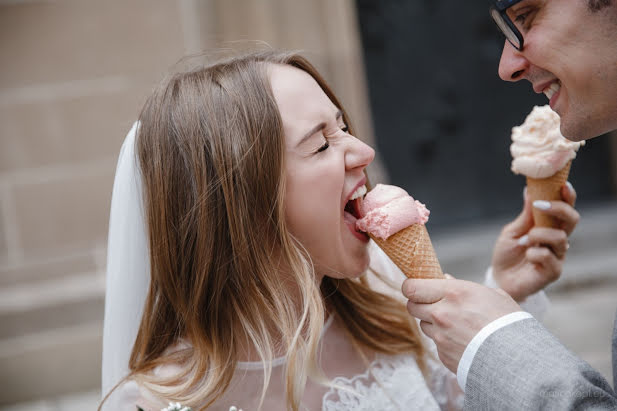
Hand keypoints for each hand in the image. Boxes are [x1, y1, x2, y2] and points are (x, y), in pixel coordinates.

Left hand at [402, 277, 519, 372]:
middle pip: (412, 305)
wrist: (517, 359)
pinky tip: (463, 341)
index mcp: (453, 293)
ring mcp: (440, 336)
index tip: (417, 287)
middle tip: (434, 304)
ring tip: (456, 324)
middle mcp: (441, 313)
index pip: (411, 287)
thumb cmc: (509, 323)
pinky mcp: (443, 354)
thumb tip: (445, 279)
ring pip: (423, 325)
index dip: (412, 286)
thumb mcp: (492, 295)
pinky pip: (436, 343)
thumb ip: (463, 286)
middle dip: (420, 304)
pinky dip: (444, 341)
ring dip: (433, 323)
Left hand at [492, 183, 578, 300]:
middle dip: (558, 209)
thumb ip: (525, 215)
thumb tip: (529, 190)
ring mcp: (558, 256)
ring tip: (524, 240)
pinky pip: (549, 257)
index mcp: (550, 227)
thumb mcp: (513, 231)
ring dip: (539, 235)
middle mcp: (558, 240)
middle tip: (539, 205)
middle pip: (572, 220)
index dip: (568, 197)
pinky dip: (534, 253)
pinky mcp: (554, 271)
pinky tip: (526, 255)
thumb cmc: (507, 254)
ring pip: (561, 238)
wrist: (499, 278)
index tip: (563, 185)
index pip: (565, 209)